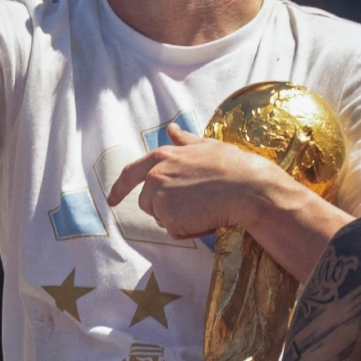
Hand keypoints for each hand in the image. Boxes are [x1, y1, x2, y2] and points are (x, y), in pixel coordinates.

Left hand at [106, 122, 293, 238]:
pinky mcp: (169, 219)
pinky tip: (206, 217)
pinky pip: (175, 231)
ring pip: (162, 219)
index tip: (111, 200)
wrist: (248, 188)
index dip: (119, 188)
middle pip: (148, 203)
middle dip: (166, 207)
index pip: (130, 174)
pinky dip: (189, 230)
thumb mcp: (206, 146)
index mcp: (161, 157)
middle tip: (197, 202)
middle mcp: (154, 177)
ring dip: (179, 218)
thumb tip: (172, 129)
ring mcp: (160, 198)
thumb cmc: (232, 166)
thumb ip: (184, 140)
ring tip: (204, 207)